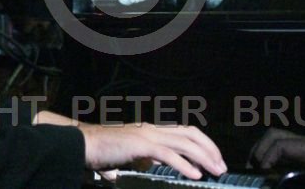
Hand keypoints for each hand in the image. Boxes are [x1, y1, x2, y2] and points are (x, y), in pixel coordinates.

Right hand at [79, 122, 226, 179]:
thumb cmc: (102, 151)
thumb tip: (154, 167)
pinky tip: (196, 175)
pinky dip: (185, 165)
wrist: (83, 144)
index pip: (184, 131)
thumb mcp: (130, 155)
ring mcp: (147, 135)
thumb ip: (144, 159)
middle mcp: (152, 129)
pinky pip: (168, 155)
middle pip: (190, 133)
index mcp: (151, 130)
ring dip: (204, 157)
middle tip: (221, 166)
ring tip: (215, 171)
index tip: (214, 159)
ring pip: (184, 143)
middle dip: (209, 148)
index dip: (203, 143)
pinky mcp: (141, 145)